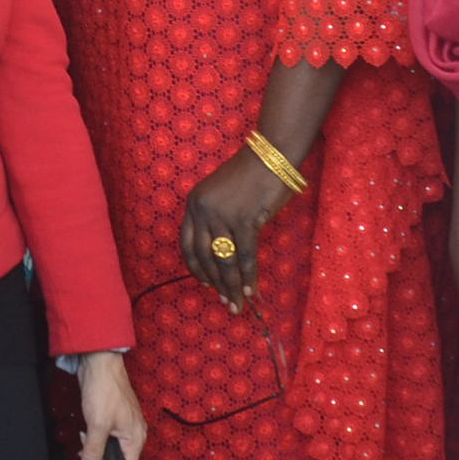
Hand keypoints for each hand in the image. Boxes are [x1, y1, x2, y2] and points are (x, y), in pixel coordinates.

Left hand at [74, 354, 147, 459]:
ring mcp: (124, 425)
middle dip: (99, 455)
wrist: (100, 364)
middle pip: (117, 458)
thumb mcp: (97, 425)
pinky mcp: (113, 417)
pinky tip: (86, 428)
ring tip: (85, 435)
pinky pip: (105, 435)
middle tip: (85, 448)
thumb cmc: (104, 390)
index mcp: (136, 437)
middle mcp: (133, 433)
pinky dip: (95, 435)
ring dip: (95, 445)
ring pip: (109, 447)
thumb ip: (94, 451)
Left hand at [177, 150, 289, 311]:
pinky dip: (249, 275)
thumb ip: (217, 221)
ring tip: (237, 303)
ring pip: (224, 260)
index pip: (187, 244)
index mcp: (194, 203)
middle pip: (204, 256)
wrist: (271, 156)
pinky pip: (245, 255)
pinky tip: (251, 290)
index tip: (206, 284)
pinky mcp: (244, 219)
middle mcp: (203, 210)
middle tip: (225, 301)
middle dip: (216, 283)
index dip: (197, 268)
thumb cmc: (251, 175)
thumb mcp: (222, 196)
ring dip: (231, 285)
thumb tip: (222, 256)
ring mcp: (222, 215)